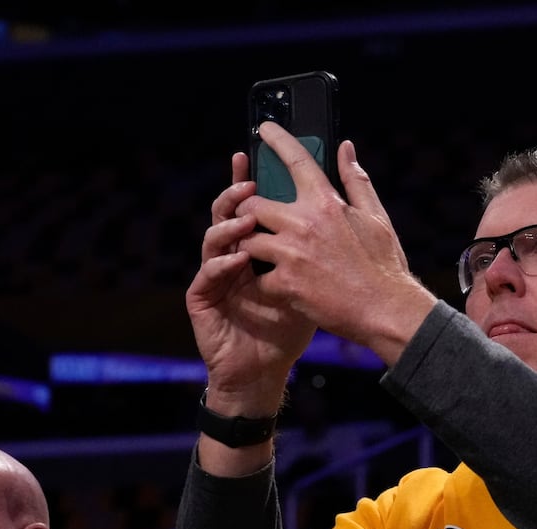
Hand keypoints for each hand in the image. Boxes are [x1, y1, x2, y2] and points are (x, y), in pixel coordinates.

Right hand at [185, 150, 319, 411]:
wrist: (268, 369)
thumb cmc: (289, 324)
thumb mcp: (312, 277)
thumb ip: (319, 240)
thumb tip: (335, 202)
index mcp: (255, 246)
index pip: (249, 204)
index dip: (248, 178)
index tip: (253, 150)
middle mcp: (231, 255)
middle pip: (227, 214)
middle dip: (236, 197)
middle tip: (250, 185)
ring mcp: (214, 275)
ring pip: (212, 239)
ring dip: (228, 227)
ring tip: (245, 220)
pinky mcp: (202, 299)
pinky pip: (207, 275)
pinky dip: (222, 265)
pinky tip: (236, 260)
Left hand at [235, 130, 435, 363]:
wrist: (386, 311)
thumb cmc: (384, 265)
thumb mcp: (376, 217)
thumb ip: (356, 181)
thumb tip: (346, 149)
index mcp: (326, 203)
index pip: (295, 160)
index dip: (277, 140)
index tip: (264, 130)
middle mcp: (304, 224)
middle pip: (252, 204)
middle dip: (247, 210)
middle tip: (252, 217)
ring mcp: (291, 254)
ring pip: (248, 240)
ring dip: (251, 245)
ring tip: (263, 253)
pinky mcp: (285, 284)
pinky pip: (259, 276)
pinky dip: (265, 280)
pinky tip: (278, 284)